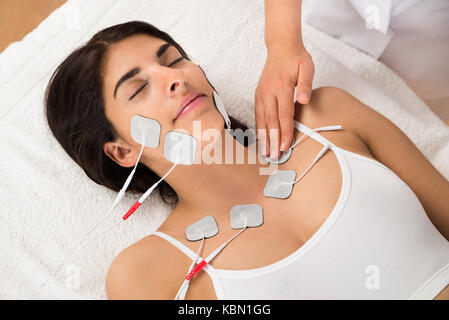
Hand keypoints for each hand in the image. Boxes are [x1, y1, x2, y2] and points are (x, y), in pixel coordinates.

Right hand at [255, 44, 313, 158]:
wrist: (281, 46)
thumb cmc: (296, 57)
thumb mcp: (307, 67)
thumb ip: (306, 84)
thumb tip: (304, 100)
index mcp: (281, 87)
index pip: (284, 114)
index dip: (285, 132)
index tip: (286, 146)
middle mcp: (268, 92)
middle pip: (271, 121)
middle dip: (273, 140)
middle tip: (275, 156)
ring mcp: (261, 93)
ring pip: (261, 119)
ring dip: (264, 137)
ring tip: (266, 152)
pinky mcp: (258, 94)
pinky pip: (257, 114)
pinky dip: (259, 127)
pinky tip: (261, 138)